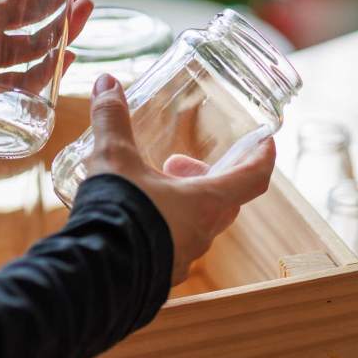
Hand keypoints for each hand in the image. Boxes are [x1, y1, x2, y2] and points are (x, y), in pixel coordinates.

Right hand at [85, 73, 275, 284]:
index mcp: (206, 202)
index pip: (255, 177)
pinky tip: (136, 218)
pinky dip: (166, 226)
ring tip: (151, 185)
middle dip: (208, 176)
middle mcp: (202, 233)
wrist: (91, 273)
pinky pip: (175, 245)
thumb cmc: (115, 213)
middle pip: (226, 200)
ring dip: (186, 201)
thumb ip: (112, 119)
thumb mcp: (114, 158)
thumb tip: (108, 83)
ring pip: (200, 224)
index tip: (266, 141)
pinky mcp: (161, 275)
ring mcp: (183, 258)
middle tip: (177, 162)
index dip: (264, 156)